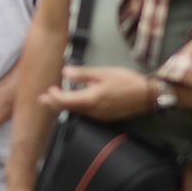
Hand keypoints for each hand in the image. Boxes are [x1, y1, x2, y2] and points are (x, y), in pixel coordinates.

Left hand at [39, 65, 155, 121]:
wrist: (148, 95)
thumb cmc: (127, 81)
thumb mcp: (104, 73)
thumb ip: (83, 74)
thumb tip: (65, 72)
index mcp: (91, 99)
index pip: (65, 101)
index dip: (54, 96)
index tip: (48, 89)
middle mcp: (93, 111)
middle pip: (68, 109)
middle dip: (54, 104)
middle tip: (43, 99)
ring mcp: (100, 116)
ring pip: (77, 113)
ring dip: (64, 107)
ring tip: (55, 101)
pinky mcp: (106, 118)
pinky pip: (86, 114)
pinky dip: (76, 109)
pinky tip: (75, 104)